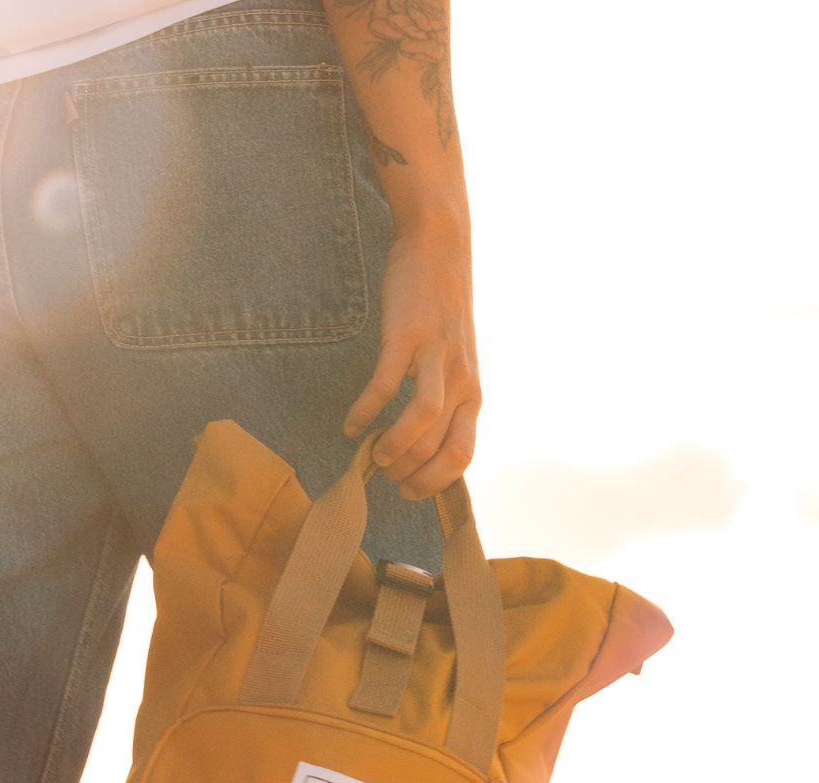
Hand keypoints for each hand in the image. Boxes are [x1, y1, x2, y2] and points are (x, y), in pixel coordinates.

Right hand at [342, 226, 481, 498]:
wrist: (440, 248)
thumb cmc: (440, 312)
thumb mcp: (454, 362)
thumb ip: (443, 399)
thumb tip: (418, 444)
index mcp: (472, 393)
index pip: (462, 455)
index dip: (435, 483)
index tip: (409, 492)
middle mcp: (462, 380)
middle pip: (438, 446)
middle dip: (409, 472)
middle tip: (384, 474)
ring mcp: (436, 358)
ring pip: (421, 422)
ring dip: (394, 448)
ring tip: (374, 455)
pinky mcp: (408, 336)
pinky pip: (386, 386)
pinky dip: (366, 411)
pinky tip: (352, 424)